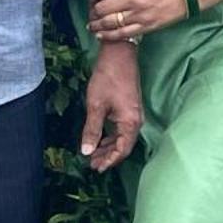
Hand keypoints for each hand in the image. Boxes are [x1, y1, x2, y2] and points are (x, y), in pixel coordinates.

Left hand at [79, 43, 142, 171]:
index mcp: (130, 123)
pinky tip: (101, 138)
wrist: (119, 54)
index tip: (96, 168)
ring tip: (93, 153)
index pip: (122, 150)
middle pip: (124, 146)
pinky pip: (122, 129)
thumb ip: (92, 130)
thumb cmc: (108, 79)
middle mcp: (136, 121)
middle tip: (91, 163)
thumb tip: (86, 151)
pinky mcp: (130, 108)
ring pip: (123, 137)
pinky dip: (111, 136)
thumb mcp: (96, 106)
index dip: (109, 161)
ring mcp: (134, 114)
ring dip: (109, 146)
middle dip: (107, 156)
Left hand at [89, 0, 186, 43]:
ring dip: (97, 25)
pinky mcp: (145, 27)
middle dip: (93, 11)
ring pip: (108, 22)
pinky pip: (121, 34)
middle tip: (92, 13)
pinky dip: (108, 36)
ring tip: (92, 26)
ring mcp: (138, 14)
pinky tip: (101, 36)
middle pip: (102, 7)